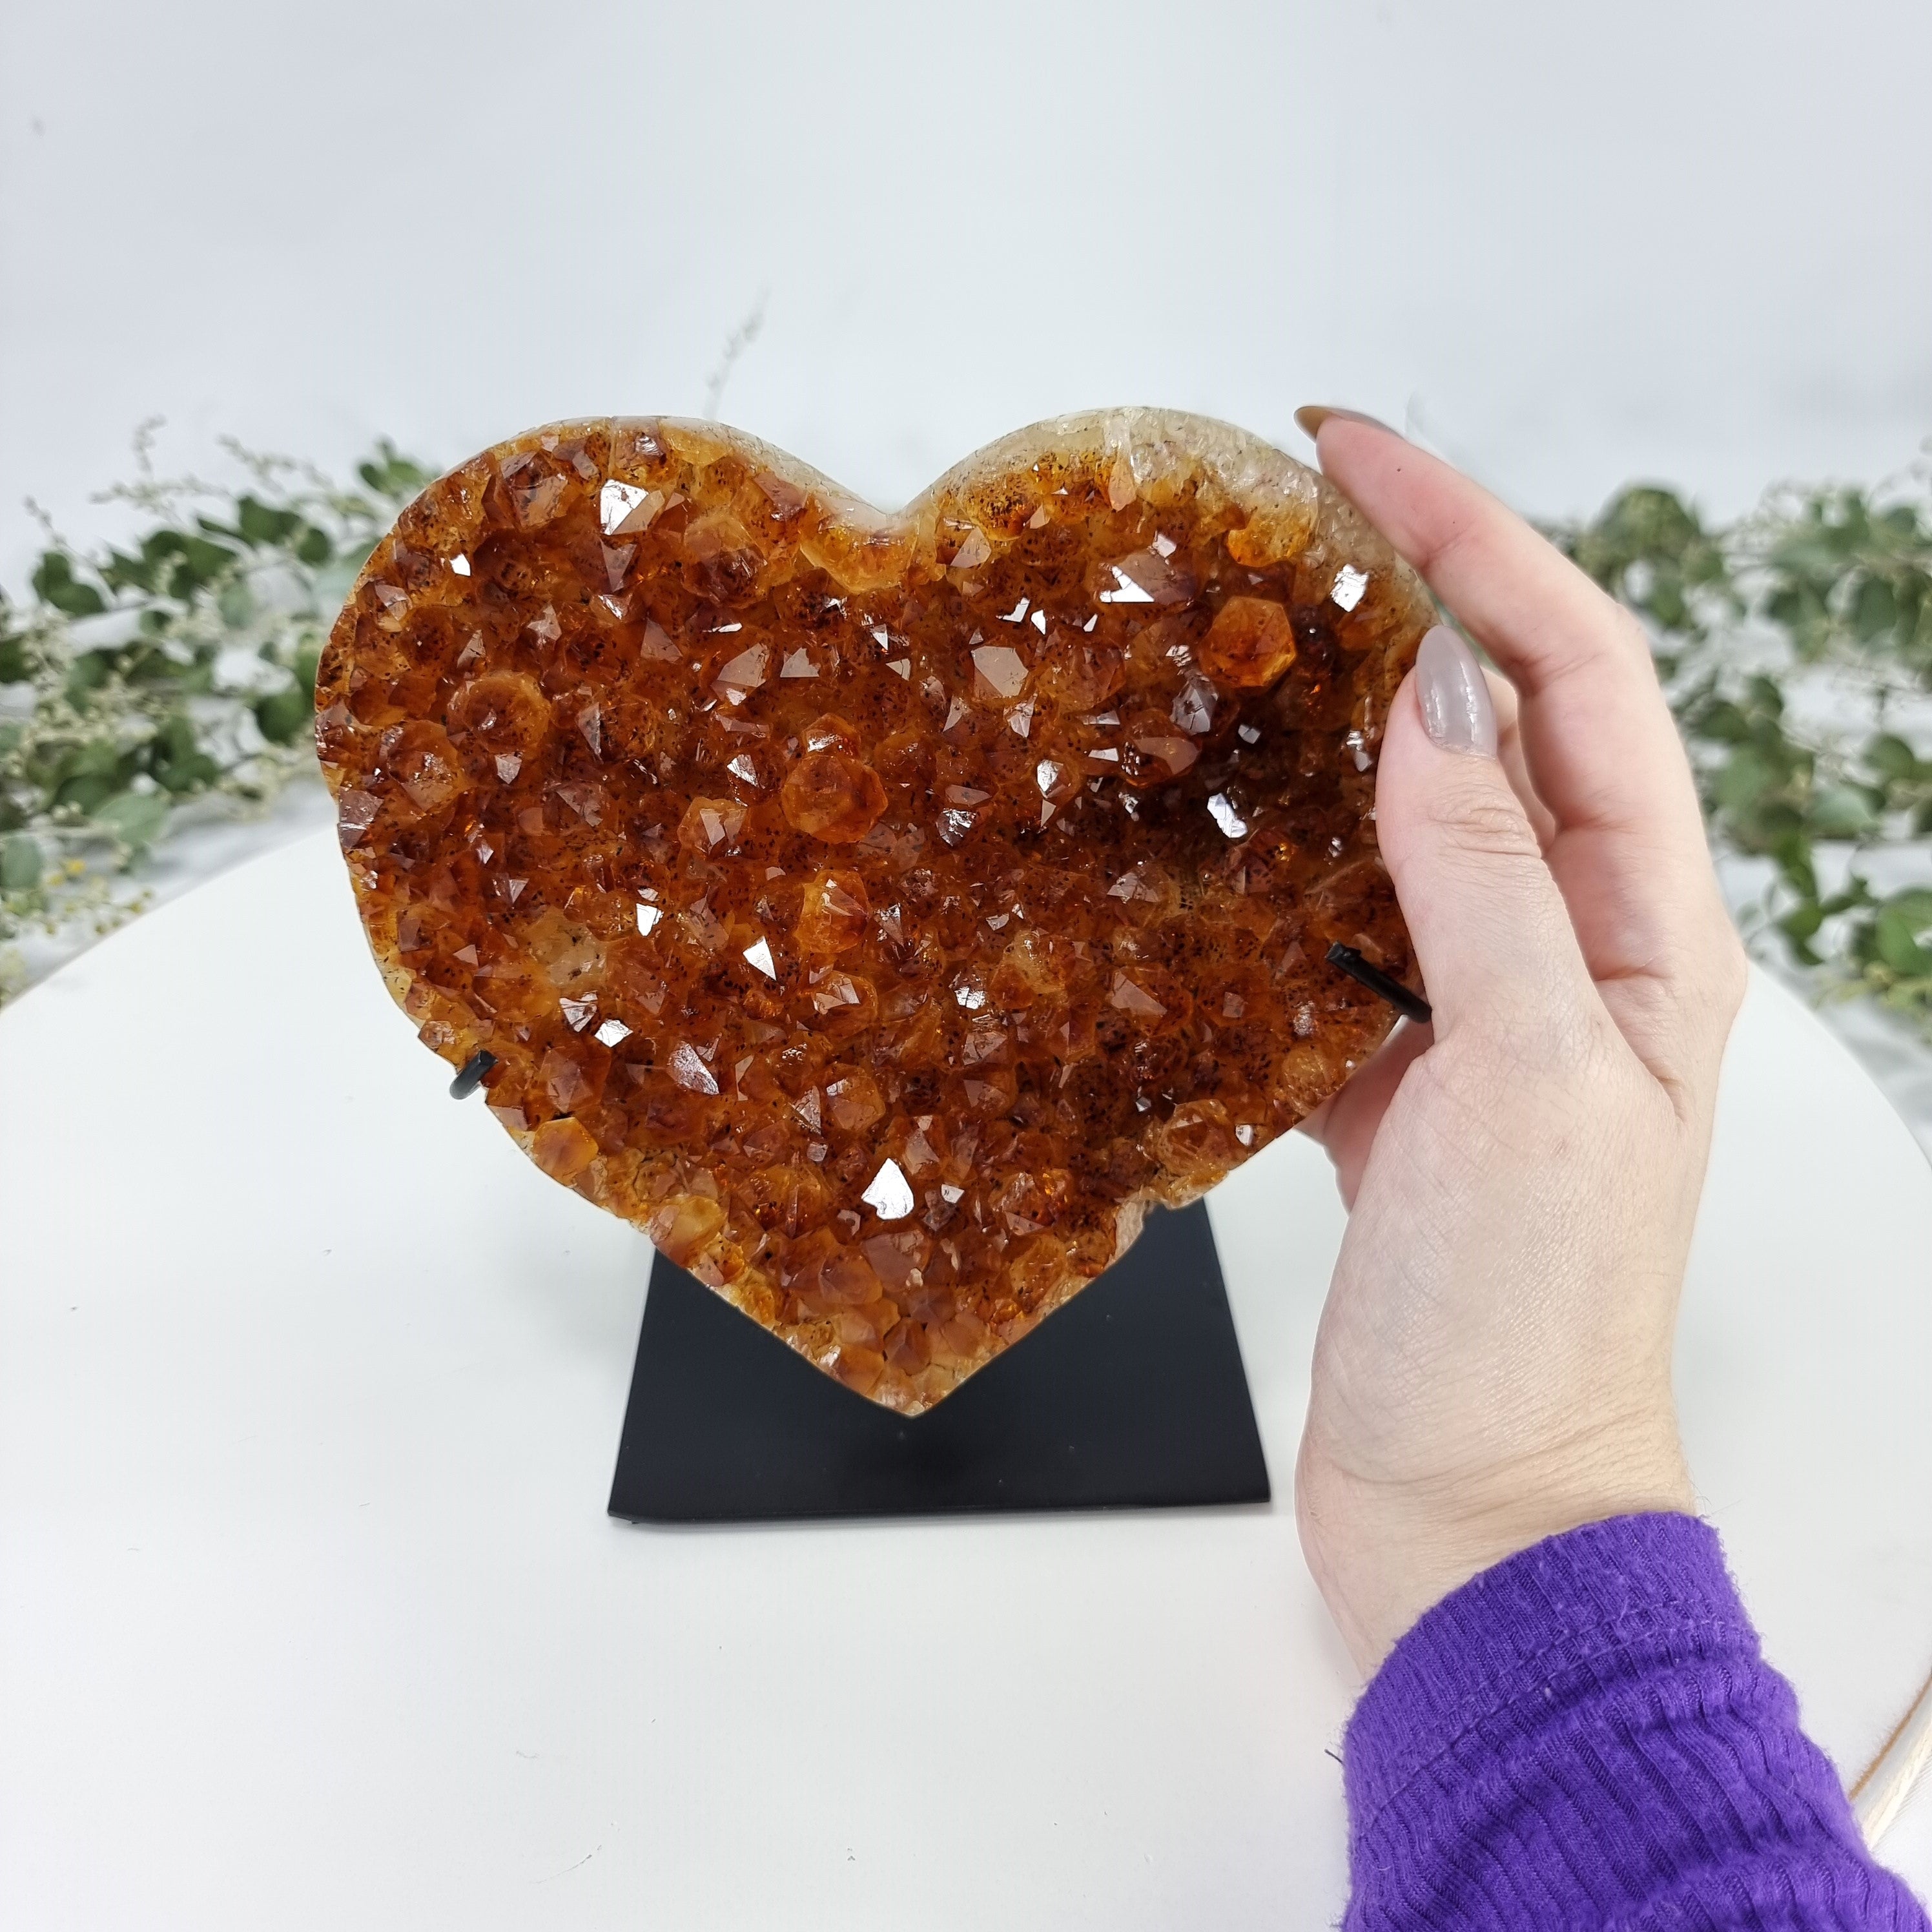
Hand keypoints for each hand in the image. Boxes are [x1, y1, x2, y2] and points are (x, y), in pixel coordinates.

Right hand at [1292, 413, 1747, 1674]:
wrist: (1476, 1505)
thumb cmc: (1529, 1320)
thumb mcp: (1528, 1078)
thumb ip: (1486, 881)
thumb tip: (1441, 699)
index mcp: (1647, 930)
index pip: (1578, 677)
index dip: (1477, 544)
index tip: (1358, 456)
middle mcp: (1576, 950)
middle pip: (1501, 722)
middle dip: (1407, 599)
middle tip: (1279, 521)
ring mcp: (1481, 1011)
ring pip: (1410, 818)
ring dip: (1331, 725)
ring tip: (1229, 655)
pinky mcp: (1394, 1077)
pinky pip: (1339, 931)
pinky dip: (1276, 872)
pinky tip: (1203, 853)